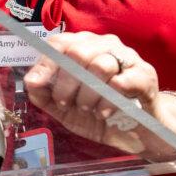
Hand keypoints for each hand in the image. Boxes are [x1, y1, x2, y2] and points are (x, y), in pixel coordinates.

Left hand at [22, 31, 162, 152]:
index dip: (45, 63)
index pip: (60, 43)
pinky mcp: (144, 75)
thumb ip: (45, 96)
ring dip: (87, 93)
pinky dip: (107, 101)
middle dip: (66, 83)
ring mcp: (127, 58)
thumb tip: (30, 81)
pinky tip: (105, 112)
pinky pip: (120, 82)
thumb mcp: (67, 110)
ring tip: (88, 108)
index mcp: (85, 47)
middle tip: (66, 102)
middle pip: (77, 52)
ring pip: (99, 65)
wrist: (139, 133)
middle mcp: (106, 46)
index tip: (38, 84)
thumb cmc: (101, 114)